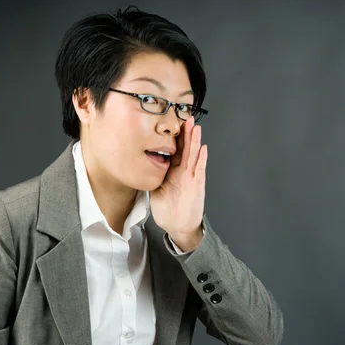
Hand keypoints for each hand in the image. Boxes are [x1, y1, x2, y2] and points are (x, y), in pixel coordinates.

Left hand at [150, 116, 206, 251]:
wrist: (178, 227)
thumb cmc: (169, 210)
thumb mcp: (156, 190)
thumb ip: (153, 177)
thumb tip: (141, 166)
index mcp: (173, 172)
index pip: (175, 151)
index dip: (175, 138)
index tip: (174, 123)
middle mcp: (183, 172)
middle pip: (185, 149)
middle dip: (187, 133)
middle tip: (188, 117)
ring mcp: (191, 178)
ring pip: (193, 156)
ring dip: (195, 141)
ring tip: (197, 127)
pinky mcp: (196, 186)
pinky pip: (199, 170)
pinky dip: (202, 159)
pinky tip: (204, 148)